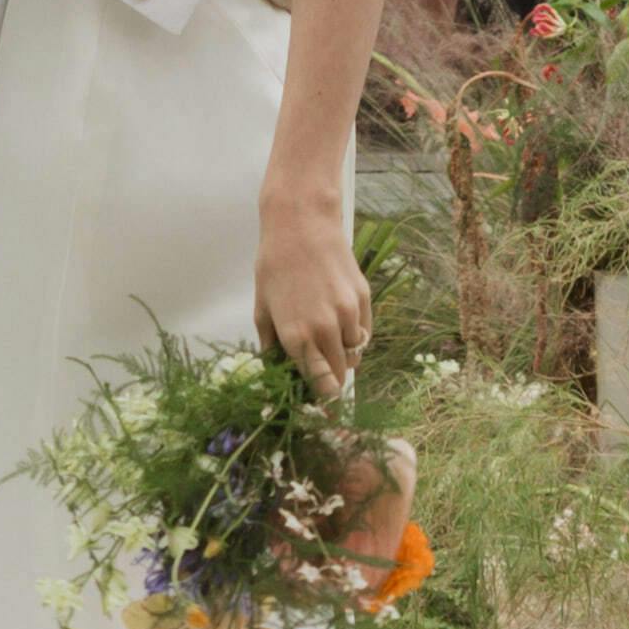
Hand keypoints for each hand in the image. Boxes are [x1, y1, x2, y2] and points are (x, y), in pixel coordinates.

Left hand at [255, 194, 369, 389]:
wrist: (302, 223)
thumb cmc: (275, 266)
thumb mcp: (263, 310)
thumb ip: (272, 348)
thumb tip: (278, 374)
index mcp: (297, 336)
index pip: (322, 386)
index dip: (324, 400)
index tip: (322, 405)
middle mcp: (326, 329)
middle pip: (341, 375)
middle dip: (332, 379)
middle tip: (320, 370)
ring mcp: (348, 313)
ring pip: (356, 354)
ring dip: (344, 356)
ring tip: (328, 339)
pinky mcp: (363, 298)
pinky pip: (365, 332)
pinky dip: (354, 335)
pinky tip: (339, 320)